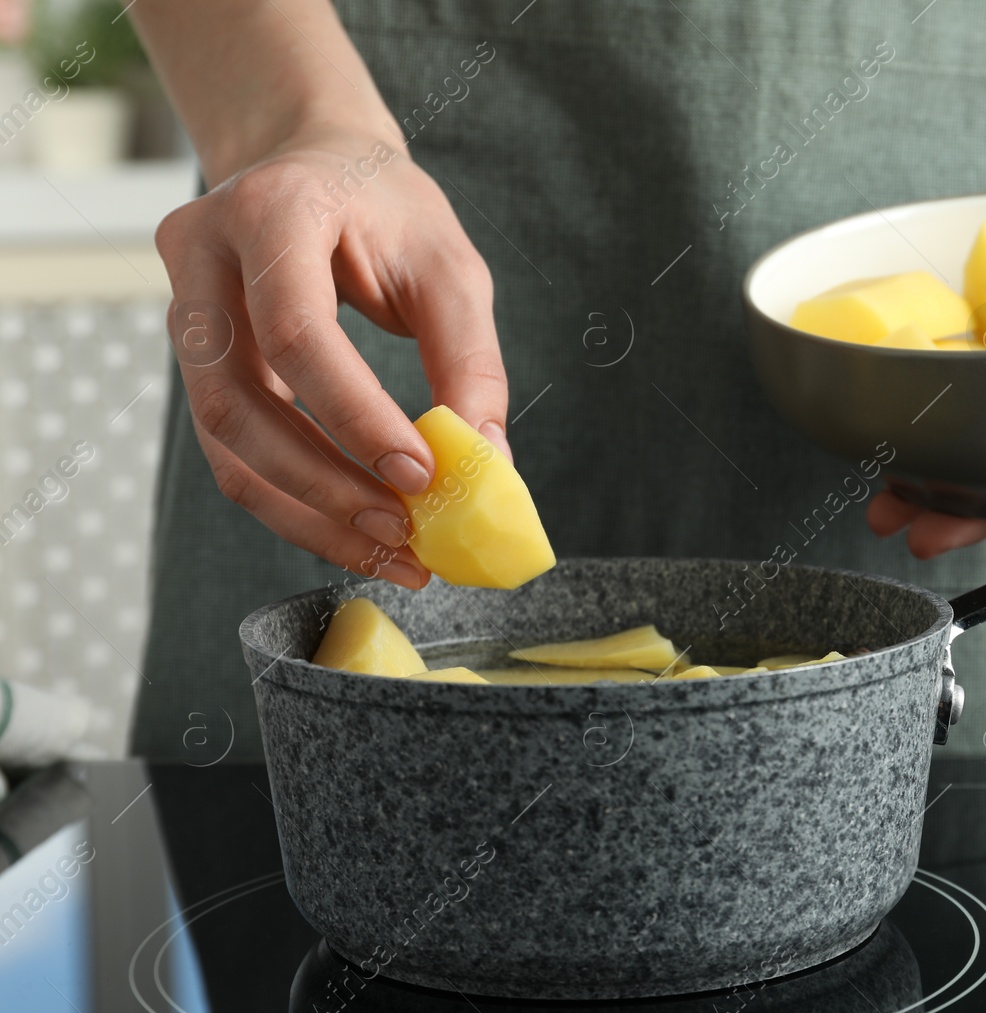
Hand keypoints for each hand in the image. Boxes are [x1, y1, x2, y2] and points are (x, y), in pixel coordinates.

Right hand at [155, 127, 509, 588]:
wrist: (314, 166)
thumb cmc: (389, 209)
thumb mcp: (451, 267)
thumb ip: (469, 361)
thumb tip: (485, 466)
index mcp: (269, 211)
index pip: (295, 330)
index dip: (354, 415)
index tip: (421, 475)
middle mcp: (201, 258)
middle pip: (238, 402)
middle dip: (326, 486)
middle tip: (406, 536)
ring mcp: (182, 311)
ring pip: (225, 444)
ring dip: (309, 513)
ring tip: (393, 554)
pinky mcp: (194, 360)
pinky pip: (232, 451)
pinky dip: (297, 504)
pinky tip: (359, 534)